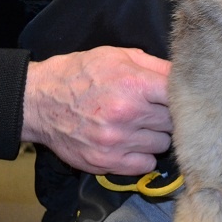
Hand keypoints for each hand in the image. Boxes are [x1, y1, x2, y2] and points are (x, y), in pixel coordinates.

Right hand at [22, 46, 171, 174]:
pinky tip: (133, 143)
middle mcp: (128, 114)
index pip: (179, 96)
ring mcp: (118, 141)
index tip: (174, 97)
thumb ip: (154, 65)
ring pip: (163, 144)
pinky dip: (144, 156)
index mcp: (134, 85)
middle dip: (168, 115)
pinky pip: (146, 165)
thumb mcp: (117, 56)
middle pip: (174, 122)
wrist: (38, 102)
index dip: (180, 96)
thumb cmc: (80, 74)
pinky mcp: (108, 162)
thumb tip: (184, 75)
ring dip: (157, 136)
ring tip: (141, 126)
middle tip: (154, 110)